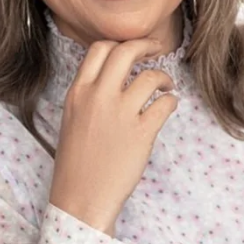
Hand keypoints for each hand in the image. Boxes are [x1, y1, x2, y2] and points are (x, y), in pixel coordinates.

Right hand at [49, 37, 178, 236]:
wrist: (81, 199)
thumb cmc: (77, 164)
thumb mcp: (73, 120)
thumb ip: (89, 96)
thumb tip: (113, 78)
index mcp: (78, 93)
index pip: (99, 49)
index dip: (121, 44)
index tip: (133, 50)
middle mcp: (98, 98)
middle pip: (125, 51)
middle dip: (145, 45)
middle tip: (156, 50)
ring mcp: (120, 114)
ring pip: (150, 76)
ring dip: (163, 78)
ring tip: (166, 87)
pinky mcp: (141, 133)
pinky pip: (165, 103)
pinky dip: (171, 101)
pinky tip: (168, 107)